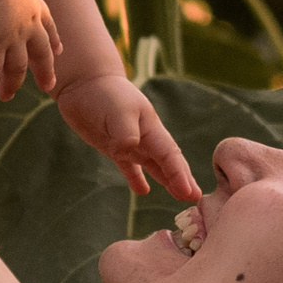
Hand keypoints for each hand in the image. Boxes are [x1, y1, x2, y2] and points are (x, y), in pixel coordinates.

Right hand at [0, 0, 62, 100]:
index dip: (53, 39)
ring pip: (16, 69)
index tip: (59, 51)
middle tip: (48, 85)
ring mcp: (11, 37)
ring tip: (5, 96)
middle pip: (40, 53)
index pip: (48, 24)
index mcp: (32, 1)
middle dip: (45, 70)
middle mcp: (27, 23)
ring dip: (11, 85)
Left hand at [54, 73, 201, 199]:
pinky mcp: (114, 147)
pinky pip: (129, 167)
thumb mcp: (118, 111)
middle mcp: (145, 137)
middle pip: (168, 162)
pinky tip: (143, 191)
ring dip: (167, 180)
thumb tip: (127, 153)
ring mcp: (131, 143)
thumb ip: (126, 133)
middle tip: (197, 198)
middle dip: (183, 179)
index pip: (169, 156)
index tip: (190, 193)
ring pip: (154, 166)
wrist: (84, 83)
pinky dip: (137, 179)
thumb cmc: (105, 94)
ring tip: (181, 196)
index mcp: (151, 128)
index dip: (180, 175)